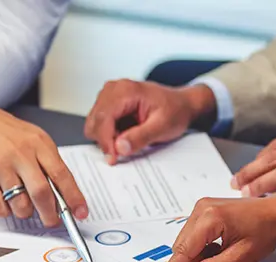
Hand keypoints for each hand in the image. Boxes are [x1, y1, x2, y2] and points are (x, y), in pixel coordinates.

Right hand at [0, 86, 87, 226]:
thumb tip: (63, 195)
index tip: (80, 212)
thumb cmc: (3, 131)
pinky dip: (5, 210)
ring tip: (23, 204)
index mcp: (38, 144)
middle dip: (50, 215)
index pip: (62, 175)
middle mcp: (20, 154)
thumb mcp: (33, 138)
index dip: (74, 198)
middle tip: (51, 221)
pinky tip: (4, 199)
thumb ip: (48, 163)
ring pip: (20, 205)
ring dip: (25, 212)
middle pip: (42, 194)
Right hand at [85, 80, 215, 164]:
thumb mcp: (162, 127)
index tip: (113, 158)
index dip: (105, 141)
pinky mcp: (109, 104)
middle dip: (106, 140)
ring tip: (129, 138)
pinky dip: (109, 134)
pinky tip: (125, 134)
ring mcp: (109, 95)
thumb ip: (141, 137)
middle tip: (124, 150)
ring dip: (107, 137)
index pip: (103, 118)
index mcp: (126, 90)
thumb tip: (119, 147)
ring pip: (94, 124)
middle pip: (95, 121)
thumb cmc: (175, 111)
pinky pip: (99, 124)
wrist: (181, 104)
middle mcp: (113, 89)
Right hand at [153, 196, 275, 261]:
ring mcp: (202, 206)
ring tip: (224, 253)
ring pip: (187, 241)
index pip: (183, 250)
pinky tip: (221, 246)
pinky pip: (193, 234)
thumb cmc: (265, 230)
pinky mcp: (204, 208)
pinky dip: (203, 246)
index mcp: (210, 218)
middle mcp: (202, 208)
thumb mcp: (243, 255)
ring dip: (200, 254)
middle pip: (183, 246)